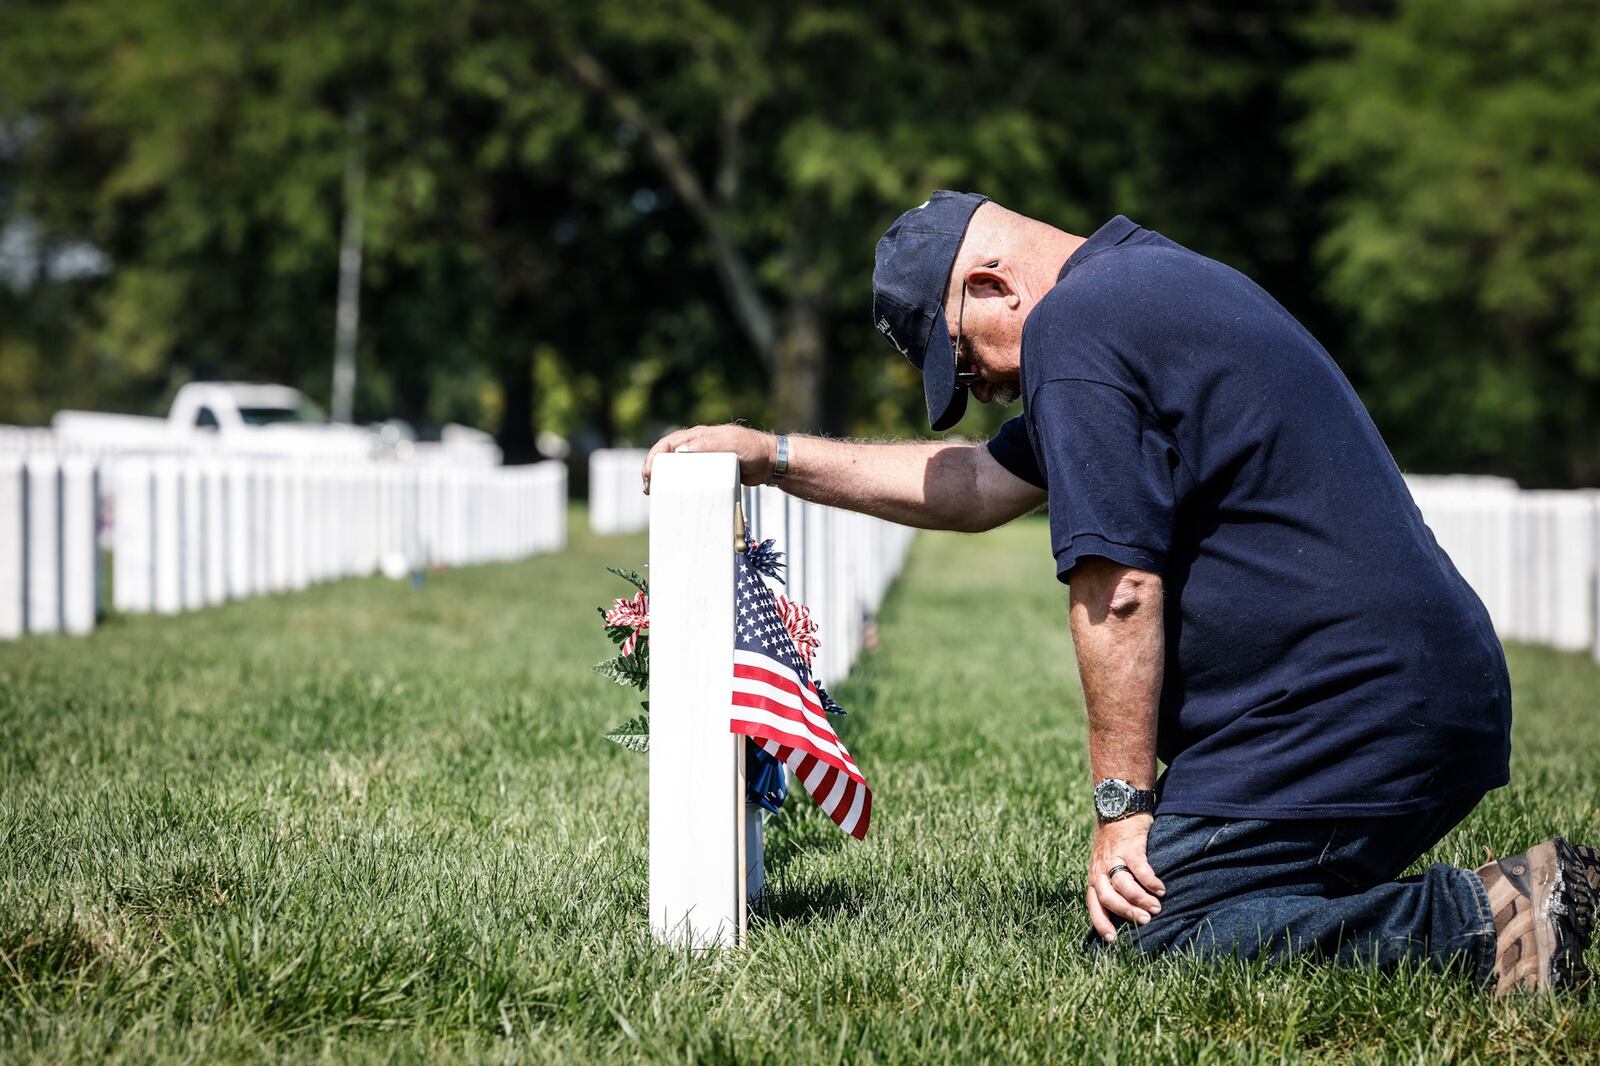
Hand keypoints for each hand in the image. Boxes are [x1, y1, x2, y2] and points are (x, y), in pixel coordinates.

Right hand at [642, 424, 777, 493]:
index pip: (669, 442)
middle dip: (653, 469)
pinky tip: (674, 494)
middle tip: (647, 486)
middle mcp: (698, 445)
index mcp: (699, 435)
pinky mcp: (711, 471)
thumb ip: (707, 445)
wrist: (771, 462)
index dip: (655, 455)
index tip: (648, 472)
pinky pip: (689, 476)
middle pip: (668, 455)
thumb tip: (679, 451)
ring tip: (654, 492)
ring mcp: (703, 458)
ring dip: (663, 478)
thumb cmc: (752, 449)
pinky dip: (678, 484)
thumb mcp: (731, 443)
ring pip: (676, 466)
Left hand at [1086, 813, 1165, 942]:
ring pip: (1123, 885)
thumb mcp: (1107, 862)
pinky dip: (1150, 881)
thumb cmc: (1116, 839)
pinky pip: (1140, 869)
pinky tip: (1160, 888)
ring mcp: (1114, 857)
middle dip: (1127, 913)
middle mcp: (1100, 868)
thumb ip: (1112, 883)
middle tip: (1146, 921)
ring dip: (1141, 899)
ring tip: (1157, 907)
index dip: (1101, 923)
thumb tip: (1127, 910)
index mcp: (1094, 875)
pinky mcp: (1130, 846)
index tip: (1112, 941)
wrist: (1118, 805)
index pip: (1093, 904)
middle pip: (1108, 898)